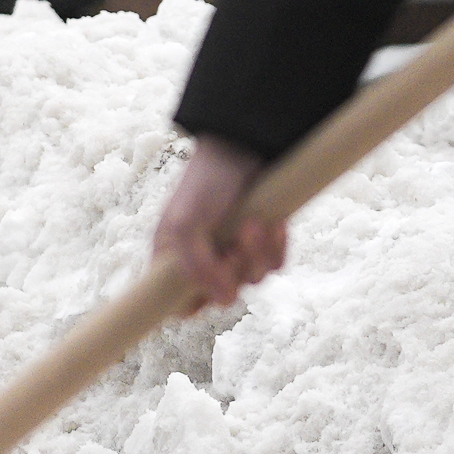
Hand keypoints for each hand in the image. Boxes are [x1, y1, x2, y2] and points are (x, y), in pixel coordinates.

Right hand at [149, 137, 287, 309]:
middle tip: (237, 243)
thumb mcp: (186, 224)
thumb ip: (196, 267)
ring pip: (253, 280)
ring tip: (257, 223)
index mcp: (175, 260)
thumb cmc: (205, 182)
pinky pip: (276, 264)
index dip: (197, 302)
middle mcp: (205, 261)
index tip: (212, 282)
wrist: (242, 147)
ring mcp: (235, 252)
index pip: (180, 306)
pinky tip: (275, 223)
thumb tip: (224, 300)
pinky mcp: (263, 243)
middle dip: (236, 270)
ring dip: (259, 253)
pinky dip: (278, 246)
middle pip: (223, 296)